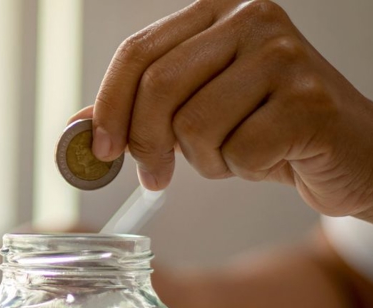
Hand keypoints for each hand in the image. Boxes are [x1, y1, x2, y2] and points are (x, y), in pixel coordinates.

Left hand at [71, 0, 372, 221]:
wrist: (346, 152)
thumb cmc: (264, 129)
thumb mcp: (194, 111)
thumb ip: (139, 111)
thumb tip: (76, 127)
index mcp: (216, 12)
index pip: (137, 53)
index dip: (108, 106)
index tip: (100, 150)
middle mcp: (251, 19)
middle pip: (158, 88)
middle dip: (146, 144)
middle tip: (154, 175)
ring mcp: (285, 56)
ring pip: (195, 126)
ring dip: (205, 160)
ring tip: (234, 152)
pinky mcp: (309, 101)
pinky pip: (239, 153)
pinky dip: (242, 170)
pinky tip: (267, 157)